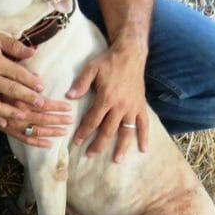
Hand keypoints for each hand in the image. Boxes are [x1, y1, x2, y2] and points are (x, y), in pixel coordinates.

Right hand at [0, 29, 71, 141]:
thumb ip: (15, 46)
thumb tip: (33, 52)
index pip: (18, 74)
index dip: (31, 81)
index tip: (42, 87)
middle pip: (11, 90)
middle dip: (28, 97)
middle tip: (41, 104)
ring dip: (12, 112)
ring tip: (24, 116)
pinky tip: (4, 123)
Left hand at [67, 45, 148, 162]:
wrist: (130, 54)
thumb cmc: (108, 61)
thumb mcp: (91, 68)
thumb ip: (81, 83)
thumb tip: (69, 97)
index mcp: (106, 98)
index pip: (93, 120)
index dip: (84, 132)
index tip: (76, 142)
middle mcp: (120, 106)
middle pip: (108, 130)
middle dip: (98, 144)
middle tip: (90, 155)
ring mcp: (132, 107)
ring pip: (126, 131)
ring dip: (121, 147)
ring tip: (116, 160)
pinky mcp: (141, 106)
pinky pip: (144, 124)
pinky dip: (144, 137)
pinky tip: (143, 150)